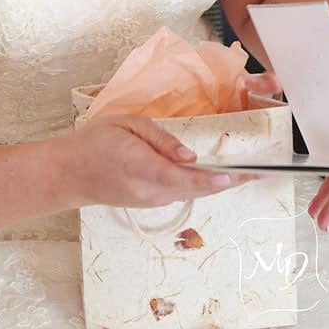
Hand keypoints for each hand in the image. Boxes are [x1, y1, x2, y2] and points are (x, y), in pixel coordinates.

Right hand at [59, 113, 263, 209]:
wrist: (66, 174)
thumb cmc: (95, 143)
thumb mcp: (128, 126)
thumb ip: (162, 140)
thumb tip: (192, 155)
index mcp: (145, 169)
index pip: (189, 178)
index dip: (219, 179)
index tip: (244, 175)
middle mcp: (152, 192)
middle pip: (199, 188)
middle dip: (231, 181)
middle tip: (262, 172)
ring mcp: (152, 200)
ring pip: (193, 191)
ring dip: (220, 183)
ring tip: (249, 171)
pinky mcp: (150, 201)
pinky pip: (182, 192)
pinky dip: (202, 184)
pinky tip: (218, 173)